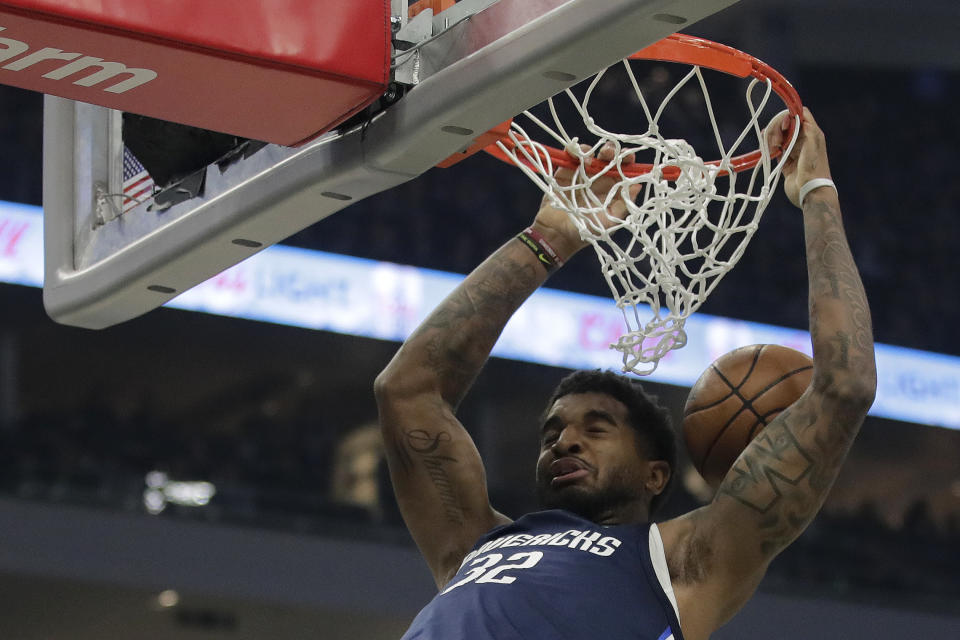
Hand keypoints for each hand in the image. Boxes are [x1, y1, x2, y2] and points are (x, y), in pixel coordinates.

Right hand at [531, 142, 640, 260]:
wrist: (557, 234)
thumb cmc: (587, 230)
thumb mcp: (609, 221)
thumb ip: (623, 204)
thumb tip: (638, 186)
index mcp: (613, 188)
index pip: (623, 169)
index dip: (627, 160)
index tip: (627, 157)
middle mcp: (600, 178)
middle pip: (608, 157)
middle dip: (610, 151)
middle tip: (607, 152)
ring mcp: (582, 173)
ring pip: (590, 154)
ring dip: (591, 150)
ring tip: (587, 160)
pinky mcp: (565, 171)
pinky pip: (571, 156)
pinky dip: (573, 150)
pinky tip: (575, 154)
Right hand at [766, 107, 833, 207]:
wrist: (810, 192)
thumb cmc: (814, 169)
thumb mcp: (813, 146)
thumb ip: (808, 129)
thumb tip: (797, 116)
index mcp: (812, 134)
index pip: (801, 115)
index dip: (790, 115)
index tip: (783, 125)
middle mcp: (803, 140)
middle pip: (787, 124)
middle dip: (778, 128)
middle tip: (774, 139)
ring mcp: (793, 150)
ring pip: (779, 136)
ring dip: (771, 138)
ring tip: (770, 147)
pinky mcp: (785, 161)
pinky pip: (775, 149)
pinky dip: (769, 147)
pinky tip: (766, 149)